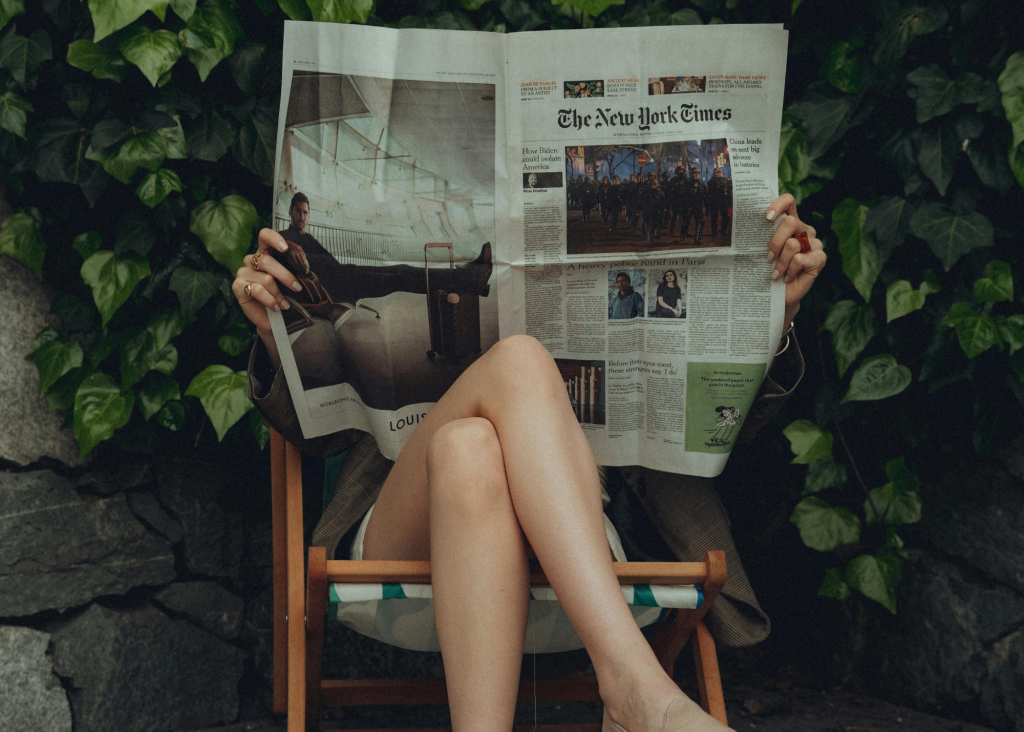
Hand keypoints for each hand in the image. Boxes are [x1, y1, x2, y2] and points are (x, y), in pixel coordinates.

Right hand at [232, 228, 303, 333]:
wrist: (272, 319)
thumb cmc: (282, 297)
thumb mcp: (288, 282)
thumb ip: (290, 270)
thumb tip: (304, 266)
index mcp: (264, 254)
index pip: (264, 236)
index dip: (273, 238)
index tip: (285, 248)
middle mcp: (251, 260)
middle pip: (267, 261)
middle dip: (285, 276)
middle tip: (297, 288)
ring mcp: (242, 272)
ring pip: (265, 278)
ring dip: (278, 294)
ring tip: (285, 304)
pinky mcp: (237, 286)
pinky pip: (257, 290)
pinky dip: (270, 300)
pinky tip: (275, 307)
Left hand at [765, 194, 826, 324]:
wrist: (779, 294)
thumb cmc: (768, 270)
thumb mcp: (762, 251)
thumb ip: (761, 237)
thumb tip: (745, 226)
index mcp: (790, 223)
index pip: (788, 201)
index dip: (778, 204)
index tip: (766, 218)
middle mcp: (804, 230)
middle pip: (790, 222)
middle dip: (774, 242)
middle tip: (768, 257)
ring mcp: (814, 243)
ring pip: (793, 243)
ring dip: (780, 262)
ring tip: (775, 273)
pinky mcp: (820, 258)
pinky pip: (800, 259)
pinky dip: (789, 270)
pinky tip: (787, 277)